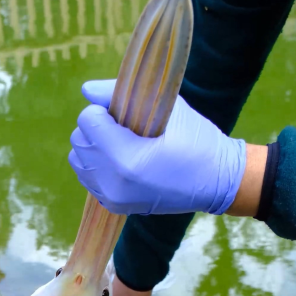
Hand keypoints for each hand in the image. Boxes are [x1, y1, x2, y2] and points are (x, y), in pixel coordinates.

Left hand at [69, 80, 246, 216]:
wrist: (216, 181)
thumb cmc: (197, 140)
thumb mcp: (166, 108)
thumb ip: (120, 96)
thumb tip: (85, 90)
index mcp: (126, 159)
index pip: (88, 121)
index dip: (102, 109)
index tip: (122, 111)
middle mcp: (113, 183)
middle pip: (80, 141)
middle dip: (96, 127)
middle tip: (123, 125)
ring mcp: (112, 198)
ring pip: (79, 161)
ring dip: (94, 146)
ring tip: (120, 142)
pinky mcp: (113, 206)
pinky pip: (88, 178)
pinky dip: (98, 165)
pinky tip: (121, 159)